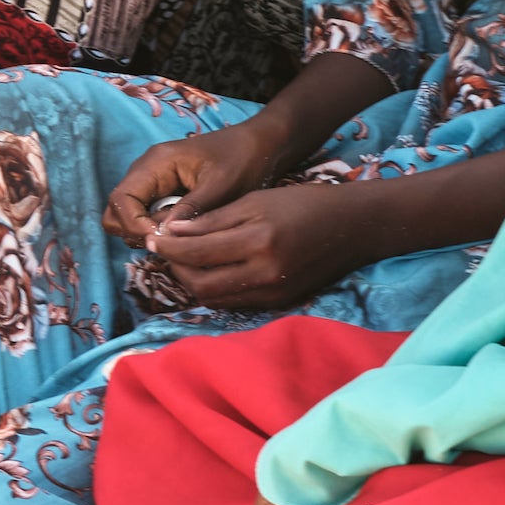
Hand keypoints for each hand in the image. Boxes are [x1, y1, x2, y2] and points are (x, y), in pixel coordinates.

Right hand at [101, 109, 313, 244]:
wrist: (262, 145)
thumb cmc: (243, 160)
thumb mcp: (220, 187)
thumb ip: (190, 210)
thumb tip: (162, 237)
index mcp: (156, 163)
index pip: (120, 200)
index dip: (133, 226)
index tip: (160, 242)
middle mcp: (148, 171)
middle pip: (117, 209)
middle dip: (135, 232)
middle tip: (168, 244)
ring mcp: (154, 182)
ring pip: (130, 216)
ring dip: (147, 233)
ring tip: (179, 239)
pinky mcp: (165, 191)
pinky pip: (148, 215)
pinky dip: (158, 229)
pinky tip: (184, 234)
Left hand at [141, 180, 370, 312]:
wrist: (352, 228)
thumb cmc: (303, 204)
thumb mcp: (256, 199)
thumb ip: (214, 219)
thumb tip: (173, 231)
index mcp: (258, 241)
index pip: (197, 253)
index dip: (168, 247)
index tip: (152, 238)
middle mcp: (264, 274)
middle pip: (201, 286)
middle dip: (176, 270)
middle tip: (165, 251)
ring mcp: (273, 294)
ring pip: (215, 299)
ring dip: (192, 283)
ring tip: (183, 261)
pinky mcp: (278, 304)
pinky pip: (235, 302)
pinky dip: (215, 289)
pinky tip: (209, 271)